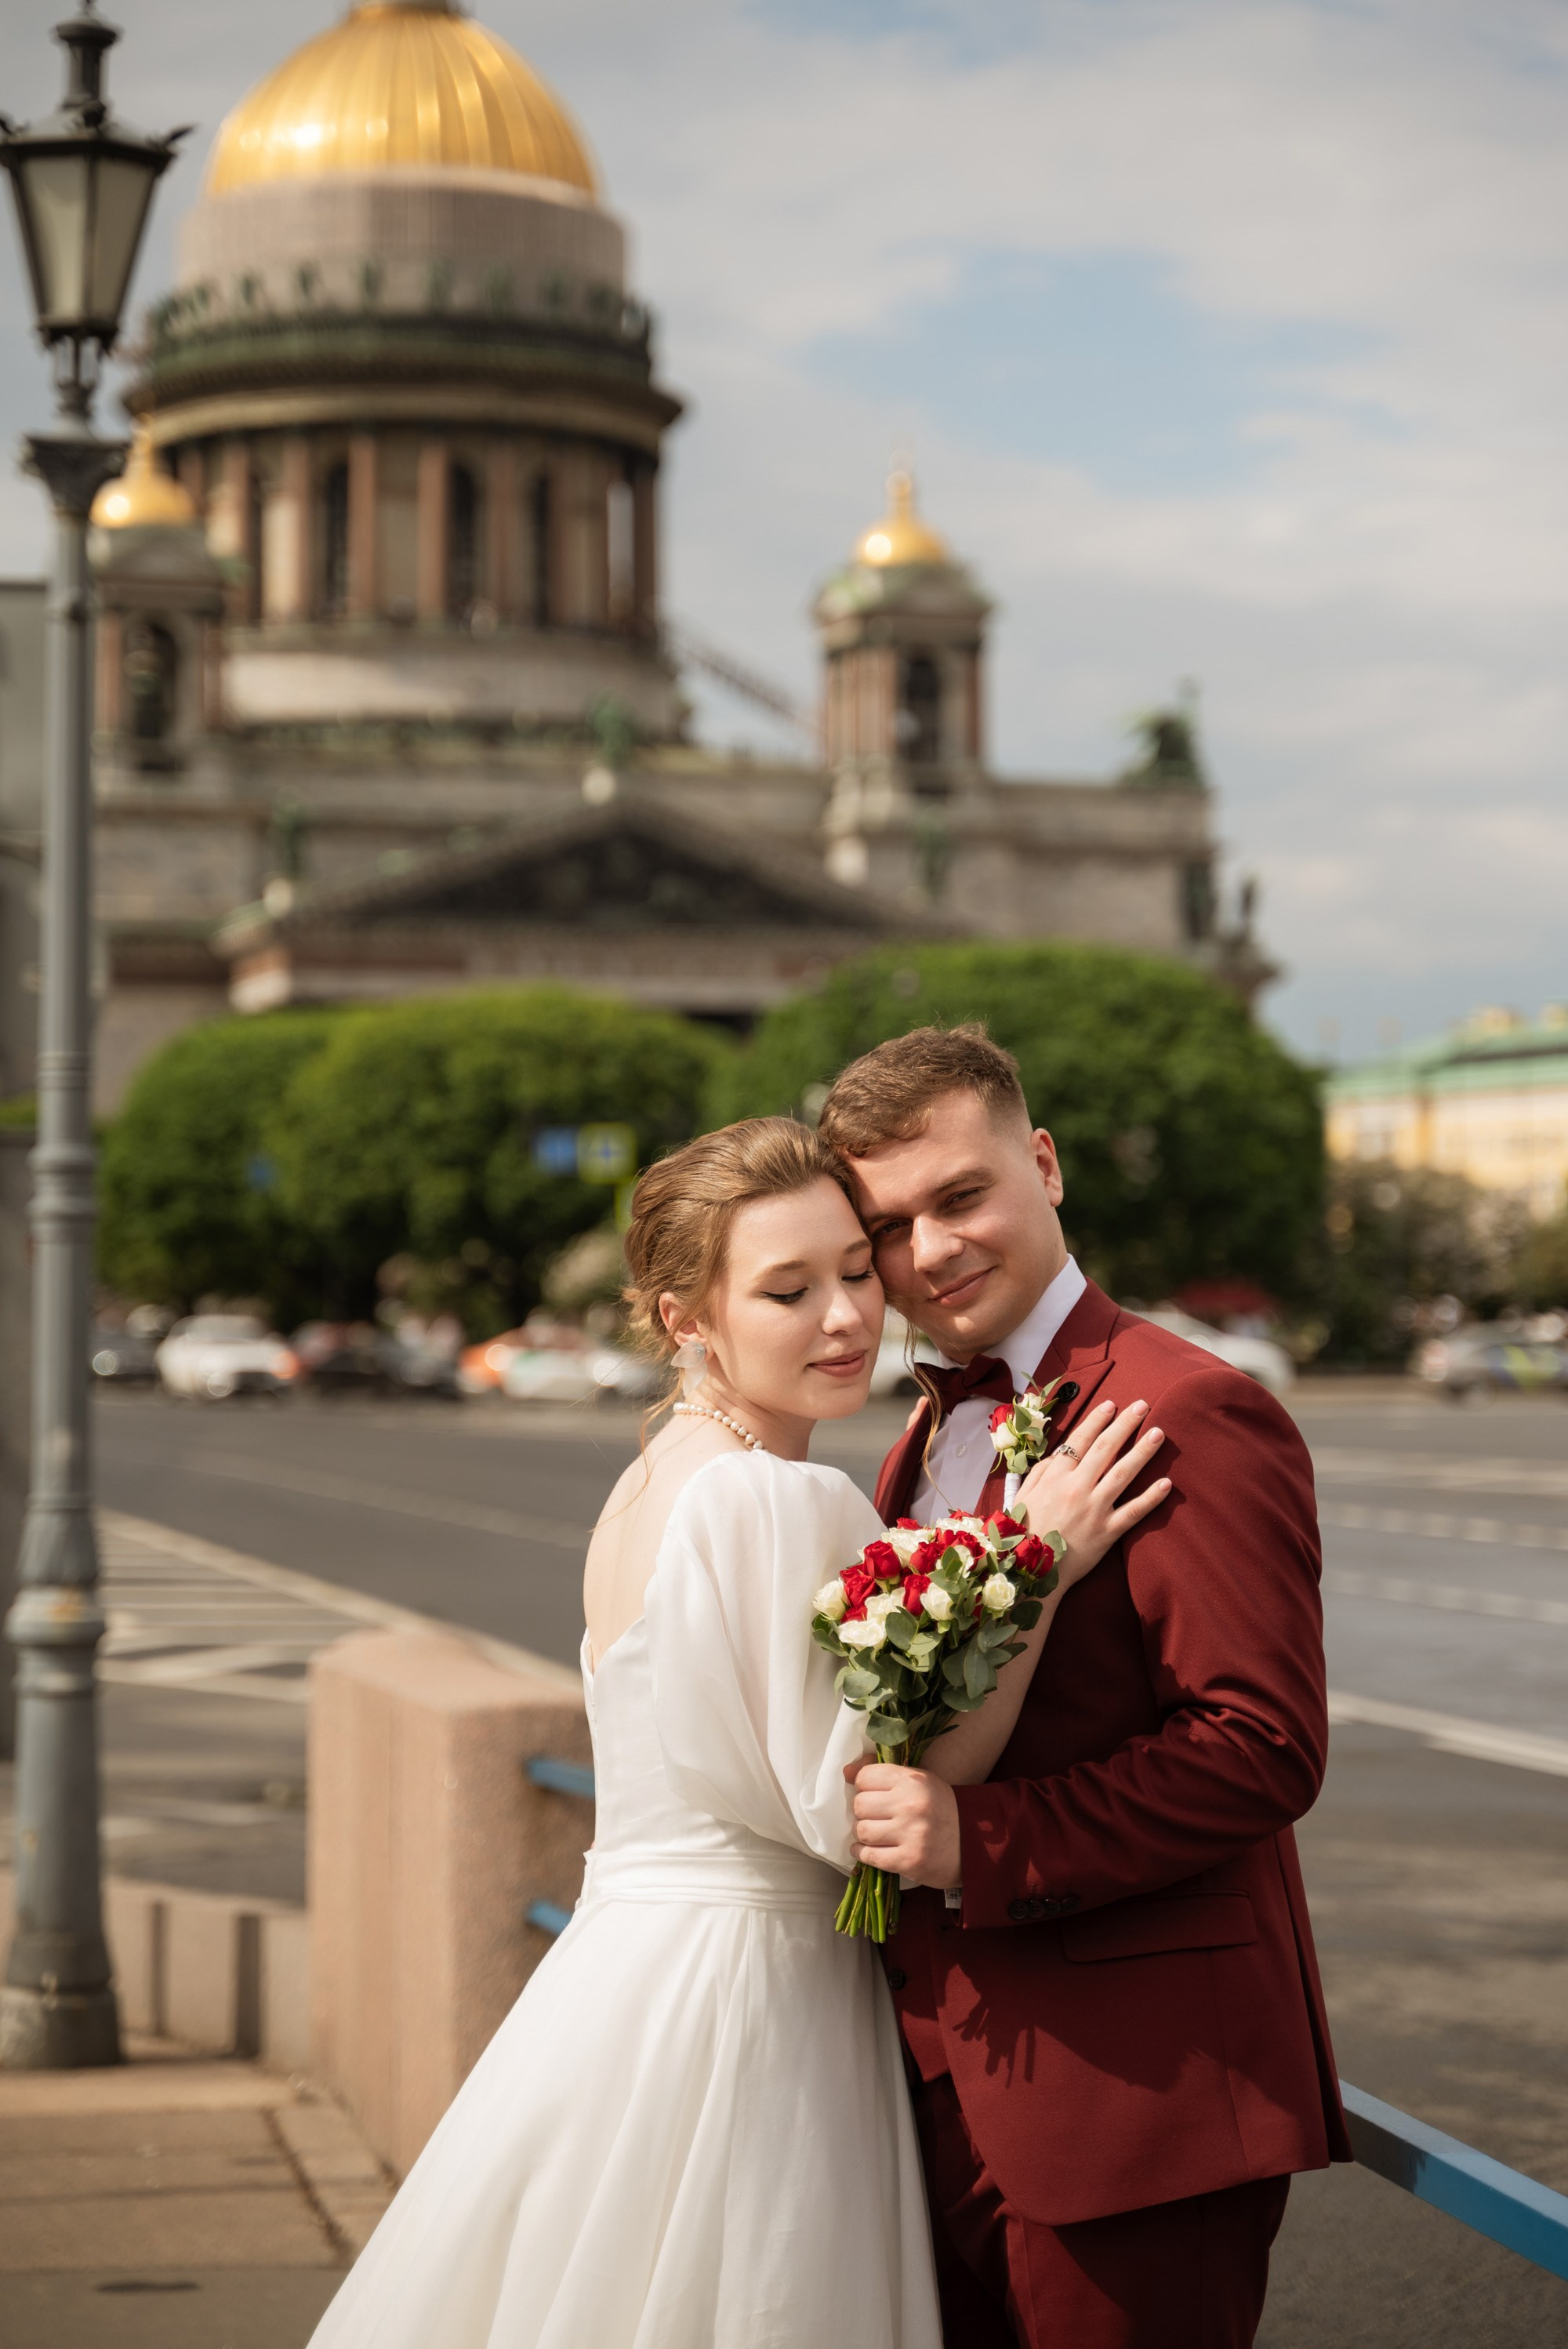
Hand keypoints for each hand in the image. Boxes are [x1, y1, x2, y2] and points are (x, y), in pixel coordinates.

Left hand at [845, 1758, 961, 1887]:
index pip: (865, 1777)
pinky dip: (862, 1853)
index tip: (873, 1794)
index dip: (864, 1786)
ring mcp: (910, 1834)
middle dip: (863, 1812)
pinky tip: (868, 1850)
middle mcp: (911, 1805)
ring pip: (862, 1831)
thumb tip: (846, 1772)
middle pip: (860, 1805)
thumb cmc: (940, 1809)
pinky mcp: (908, 1860)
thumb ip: (883, 1773)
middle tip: (875, 1816)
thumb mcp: (919, 1781)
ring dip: (863, 1834)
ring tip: (875, 1833)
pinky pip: (869, 1856)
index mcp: (913, 1780)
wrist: (973, 1844)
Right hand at [1013, 1398, 1169, 1588]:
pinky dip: (1151, 1497)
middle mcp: (1077, 1487)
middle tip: (1142, 1406)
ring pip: (1123, 1473)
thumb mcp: (1023, 1494)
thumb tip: (1060, 1453)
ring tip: (1158, 1433)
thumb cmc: (1024, 1530)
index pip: (1080, 1440)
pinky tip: (1167, 1483)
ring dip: (1143, 1451)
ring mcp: (1094, 1509)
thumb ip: (1042, 1471)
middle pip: (1105, 1449)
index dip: (1097, 1420)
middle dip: (1125, 1424)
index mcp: (1055, 1476)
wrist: (1031, 1571)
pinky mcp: (1107, 1532)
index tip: (1112, 1405)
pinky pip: (1133, 1511)